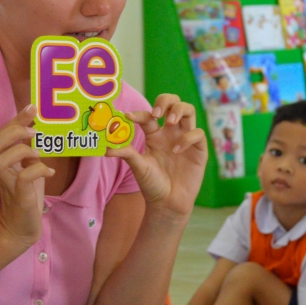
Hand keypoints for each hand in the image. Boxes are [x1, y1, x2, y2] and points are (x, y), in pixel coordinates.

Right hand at [0, 105, 53, 247]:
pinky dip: (37, 171)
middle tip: (34, 131)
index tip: (33, 107)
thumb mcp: (30, 167)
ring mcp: (7, 183)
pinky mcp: (18, 197)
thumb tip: (41, 129)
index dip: (16, 118)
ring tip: (39, 153)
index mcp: (4, 159)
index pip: (3, 134)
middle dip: (13, 131)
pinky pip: (22, 178)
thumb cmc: (27, 195)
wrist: (21, 227)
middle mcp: (1, 170)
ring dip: (22, 150)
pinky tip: (49, 172)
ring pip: (1, 159)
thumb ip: (31, 150)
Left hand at [105, 94, 206, 218]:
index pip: (148, 116)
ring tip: (169, 121)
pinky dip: (187, 137)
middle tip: (157, 113)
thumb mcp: (138, 167)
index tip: (128, 117)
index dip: (139, 113)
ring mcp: (185, 139)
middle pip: (173, 102)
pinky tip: (177, 150)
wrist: (167, 203)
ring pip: (188, 111)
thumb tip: (107, 148)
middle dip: (165, 101)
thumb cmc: (152, 185)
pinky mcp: (198, 149)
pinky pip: (197, 133)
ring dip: (179, 110)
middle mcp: (170, 133)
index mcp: (154, 134)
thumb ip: (127, 154)